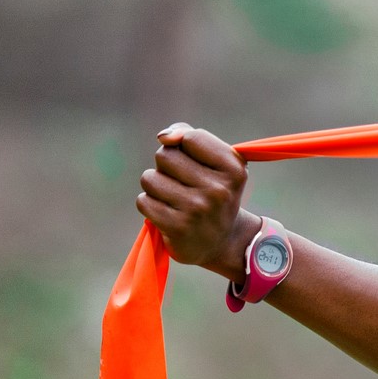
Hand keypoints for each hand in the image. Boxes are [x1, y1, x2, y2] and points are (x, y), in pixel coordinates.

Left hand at [135, 123, 258, 279]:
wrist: (221, 241)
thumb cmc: (212, 192)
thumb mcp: (214, 162)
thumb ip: (190, 136)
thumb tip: (164, 136)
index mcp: (234, 169)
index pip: (190, 138)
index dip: (183, 146)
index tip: (192, 161)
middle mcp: (219, 189)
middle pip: (165, 155)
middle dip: (166, 167)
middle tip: (183, 184)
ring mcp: (198, 209)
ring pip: (150, 178)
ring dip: (156, 187)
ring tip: (174, 199)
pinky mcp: (178, 228)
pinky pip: (143, 201)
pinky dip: (150, 206)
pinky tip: (167, 214)